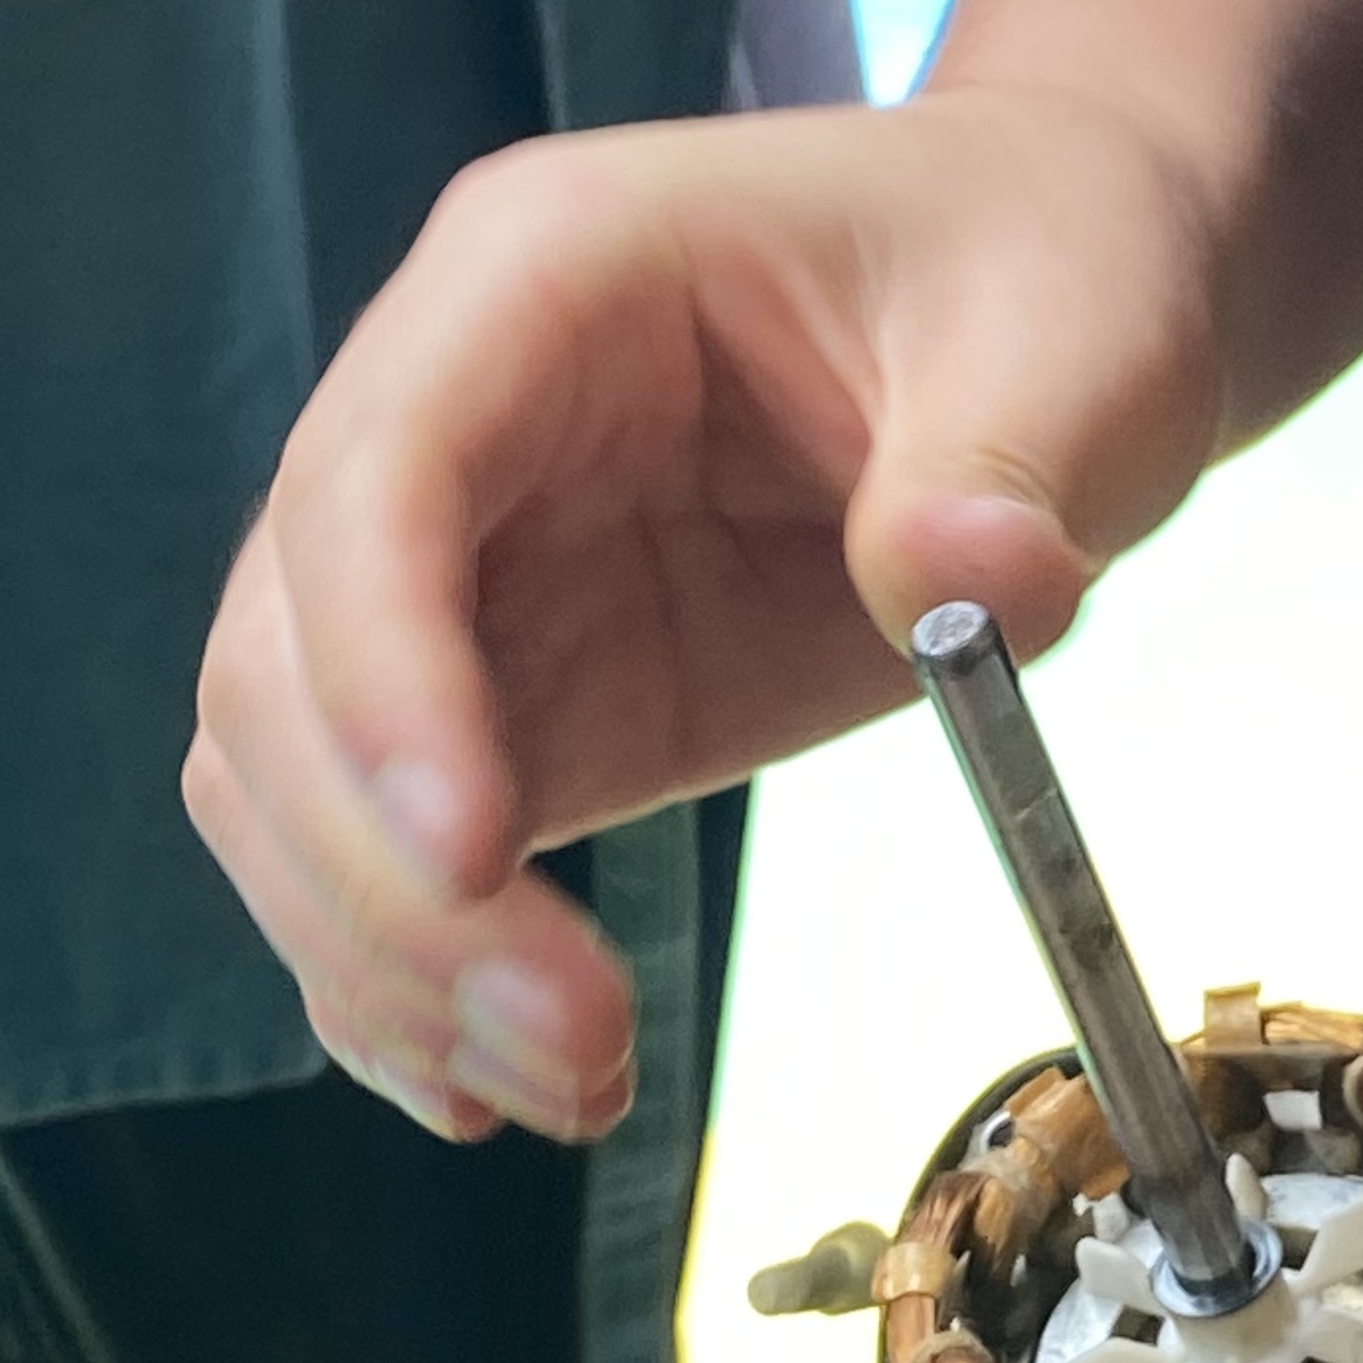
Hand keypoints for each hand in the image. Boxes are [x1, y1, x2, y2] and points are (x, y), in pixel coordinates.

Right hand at [184, 90, 1227, 1138]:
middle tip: (570, 1042)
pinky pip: (392, 856)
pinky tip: (497, 1092)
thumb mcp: (1073, 333)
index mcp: (542, 283)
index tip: (478, 855)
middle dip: (391, 877)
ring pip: (300, 785)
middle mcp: (455, 429)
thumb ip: (1007, 460)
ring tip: (570, 1091)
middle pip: (290, 665)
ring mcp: (471, 578)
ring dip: (392, 960)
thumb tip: (969, 585)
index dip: (386, 680)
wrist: (1060, 310)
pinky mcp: (529, 704)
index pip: (376, 485)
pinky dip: (413, 983)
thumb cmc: (1043, 270)